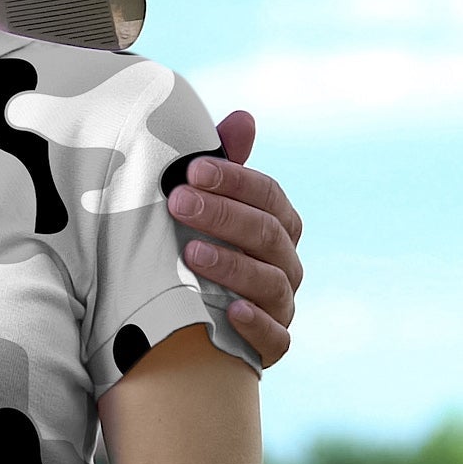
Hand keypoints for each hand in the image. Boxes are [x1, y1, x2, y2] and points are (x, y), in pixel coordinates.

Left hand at [168, 111, 302, 367]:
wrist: (183, 318)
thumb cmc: (196, 246)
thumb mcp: (203, 205)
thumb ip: (223, 165)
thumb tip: (243, 117)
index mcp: (276, 224)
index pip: (268, 195)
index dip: (234, 180)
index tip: (190, 170)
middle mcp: (285, 263)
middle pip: (267, 235)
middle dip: (223, 216)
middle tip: (178, 203)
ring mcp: (280, 305)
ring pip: (270, 283)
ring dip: (232, 266)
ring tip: (191, 253)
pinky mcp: (270, 346)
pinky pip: (275, 338)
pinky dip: (256, 324)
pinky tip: (229, 310)